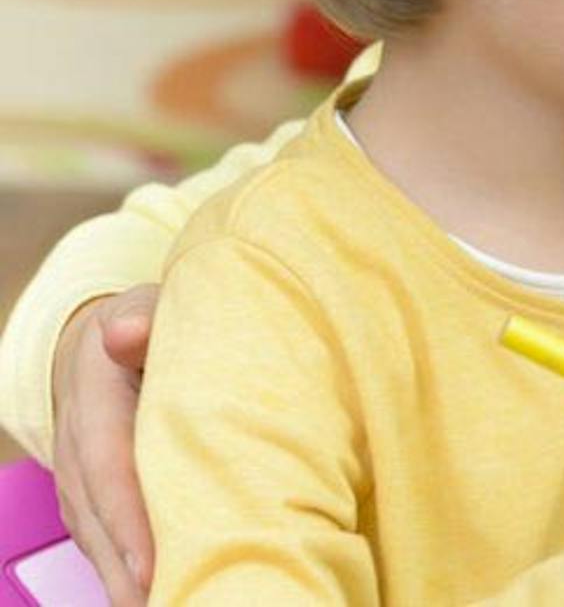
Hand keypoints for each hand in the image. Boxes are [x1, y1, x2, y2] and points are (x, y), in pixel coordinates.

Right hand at [50, 286, 156, 605]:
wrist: (115, 328)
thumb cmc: (155, 320)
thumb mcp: (152, 306)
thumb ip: (145, 320)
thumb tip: (125, 335)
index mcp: (95, 392)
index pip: (108, 463)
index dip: (126, 516)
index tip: (152, 561)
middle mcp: (78, 439)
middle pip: (96, 514)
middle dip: (127, 566)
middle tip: (165, 601)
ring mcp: (78, 469)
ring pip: (93, 533)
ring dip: (123, 577)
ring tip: (165, 606)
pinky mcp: (88, 491)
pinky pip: (100, 534)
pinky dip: (123, 567)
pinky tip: (153, 591)